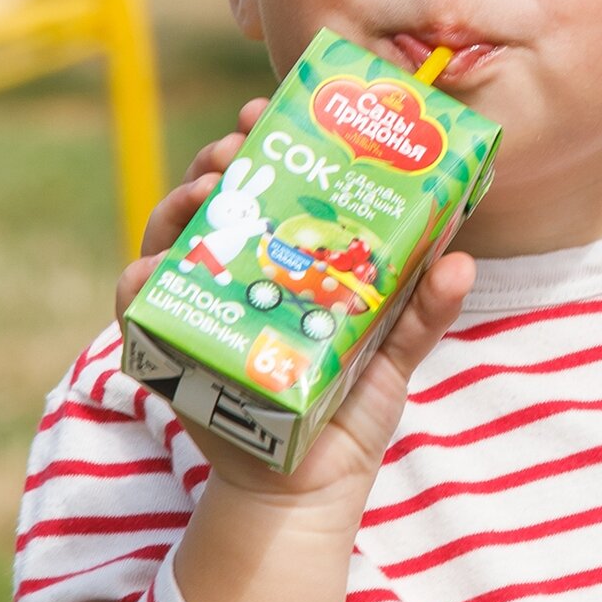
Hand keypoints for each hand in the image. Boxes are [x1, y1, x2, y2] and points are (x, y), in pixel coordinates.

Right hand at [115, 96, 476, 525]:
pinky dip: (142, 280)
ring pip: (168, 239)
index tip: (269, 111)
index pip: (264, 187)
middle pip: (211, 200)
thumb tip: (462, 261)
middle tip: (237, 146)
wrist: (311, 491)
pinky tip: (158, 264)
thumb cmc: (349, 411)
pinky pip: (140, 306)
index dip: (261, 143)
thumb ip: (425, 308)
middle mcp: (233, 276)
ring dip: (181, 205)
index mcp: (282, 262)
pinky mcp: (168, 351)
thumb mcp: (394, 351)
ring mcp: (197, 309)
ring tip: (208, 191)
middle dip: (218, 162)